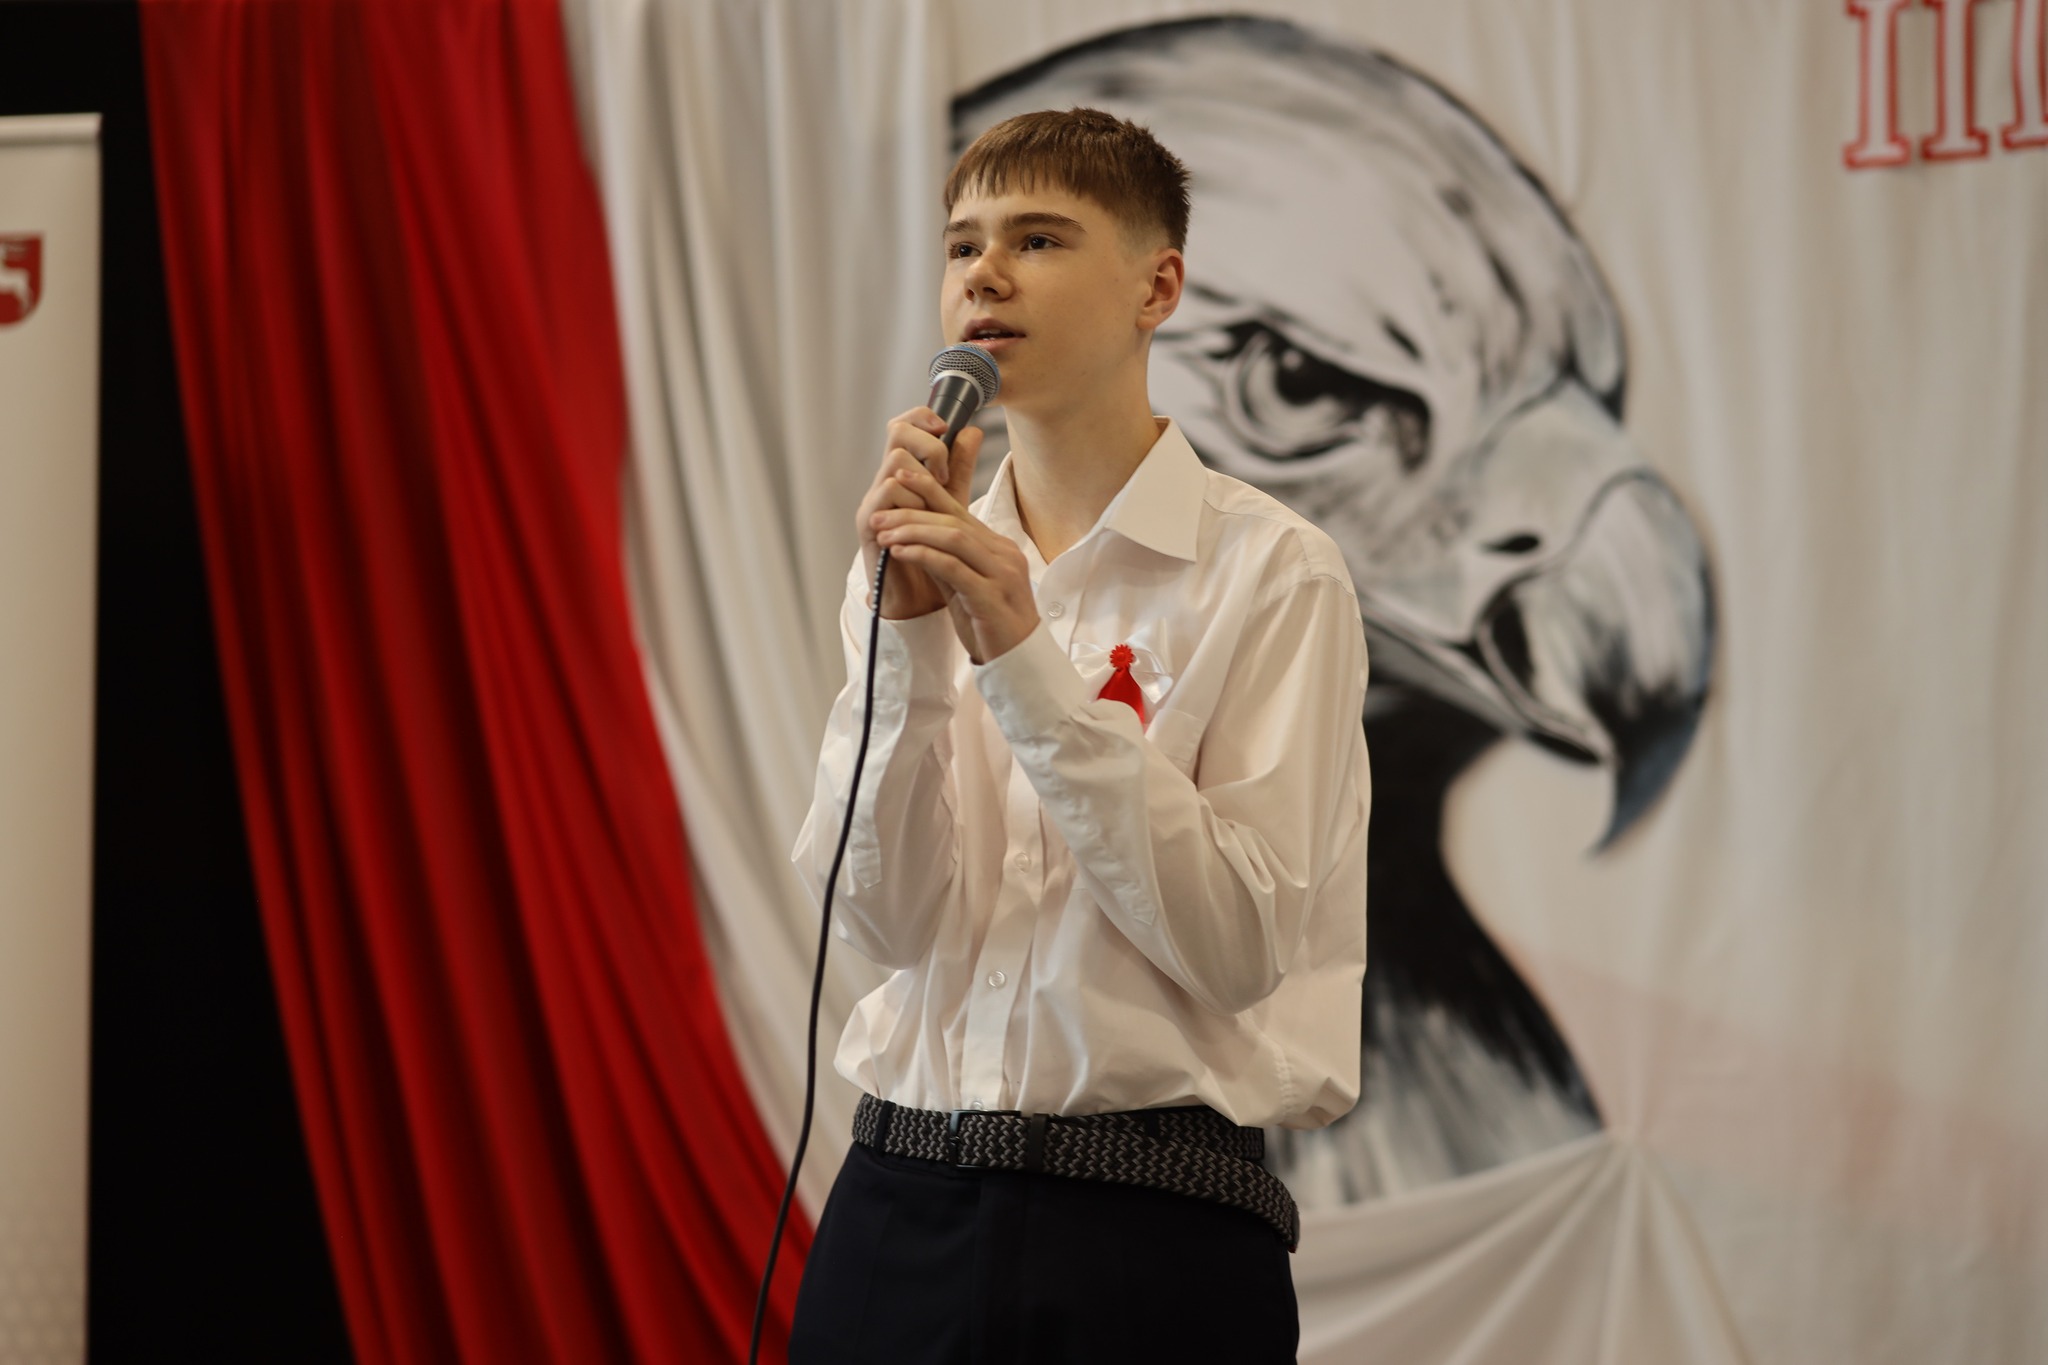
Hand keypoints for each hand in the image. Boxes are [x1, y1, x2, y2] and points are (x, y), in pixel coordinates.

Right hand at [856, 408, 985, 619]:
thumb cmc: (931, 549)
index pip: (902, 425)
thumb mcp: (952, 503)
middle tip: (946, 477)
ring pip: (896, 462)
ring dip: (924, 482)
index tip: (945, 430)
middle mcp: (883, 481)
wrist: (918, 597)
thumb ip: (960, 469)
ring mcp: (873, 500)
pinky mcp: (868, 522)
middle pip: (896, 433)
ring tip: (934, 509)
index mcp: (903, 474)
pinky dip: (912, 504)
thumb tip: (973, 430)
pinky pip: (888, 494)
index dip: (921, 417)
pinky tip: (923, 523)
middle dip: (930, 448)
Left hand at [870, 460, 1037, 663]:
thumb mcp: (965, 587)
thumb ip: (946, 562)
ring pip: (954, 538)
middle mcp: (1004, 554)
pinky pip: (954, 567)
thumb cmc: (990, 626)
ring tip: (884, 534)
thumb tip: (913, 539)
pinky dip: (924, 555)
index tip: (900, 477)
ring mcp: (1002, 574)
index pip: (960, 511)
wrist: (1018, 663)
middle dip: (912, 514)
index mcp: (999, 548)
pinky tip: (901, 552)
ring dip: (914, 532)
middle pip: (954, 521)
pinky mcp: (992, 597)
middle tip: (878, 515)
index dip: (929, 491)